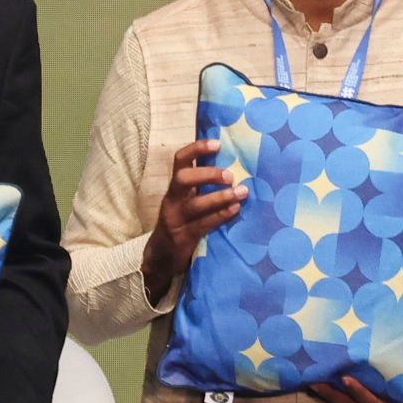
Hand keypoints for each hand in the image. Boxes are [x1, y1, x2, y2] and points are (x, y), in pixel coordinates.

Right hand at [143, 139, 246, 299]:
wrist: (160, 258)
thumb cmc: (180, 224)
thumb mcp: (185, 202)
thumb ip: (201, 188)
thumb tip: (234, 169)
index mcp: (175, 188)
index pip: (180, 160)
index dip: (197, 149)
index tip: (217, 144)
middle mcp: (172, 200)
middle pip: (183, 178)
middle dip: (207, 174)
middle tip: (230, 176)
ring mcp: (175, 219)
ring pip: (195, 204)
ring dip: (220, 196)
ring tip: (242, 192)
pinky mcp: (183, 237)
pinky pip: (203, 224)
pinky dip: (221, 215)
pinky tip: (235, 209)